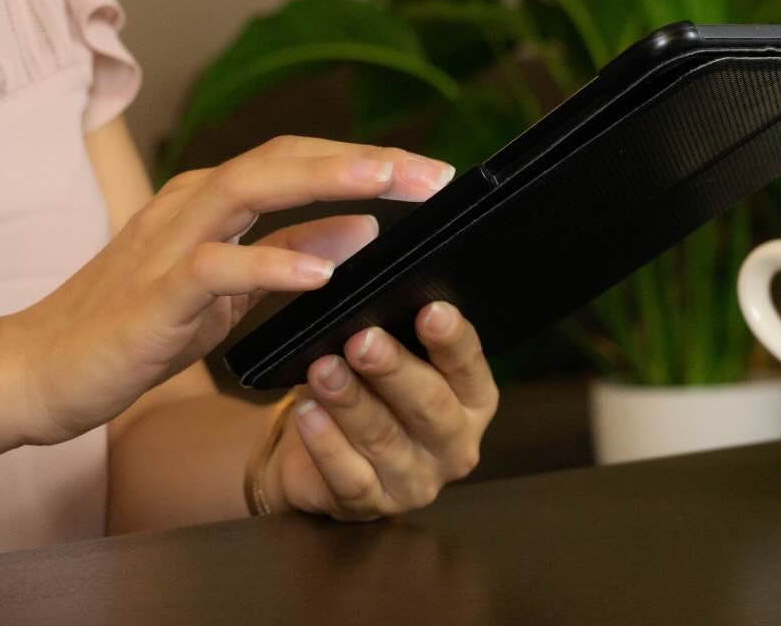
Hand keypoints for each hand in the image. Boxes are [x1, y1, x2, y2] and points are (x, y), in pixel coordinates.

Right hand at [8, 136, 454, 444]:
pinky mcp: (153, 292)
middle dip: (362, 160)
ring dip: (326, 183)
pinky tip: (320, 272)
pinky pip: (217, 267)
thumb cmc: (136, 325)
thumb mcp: (231, 287)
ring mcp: (168, 242)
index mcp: (211, 199)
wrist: (39, 370)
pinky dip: (271, 263)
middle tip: (432, 173)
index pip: (298, 160)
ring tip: (389, 186)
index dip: (363, 160)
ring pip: (251, 188)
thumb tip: (363, 227)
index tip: (428, 174)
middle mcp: (191, 204)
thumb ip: (293, 252)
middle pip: (284, 158)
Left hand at [269, 301, 498, 519]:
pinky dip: (326, 444)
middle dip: (395, 370)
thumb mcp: (389, 351)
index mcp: (472, 399)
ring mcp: (416, 481)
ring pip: (385, 439)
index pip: (469, 366)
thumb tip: (366, 275)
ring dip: (351, 401)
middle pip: (430, 405)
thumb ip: (391, 322)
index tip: (431, 311)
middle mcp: (455, 443)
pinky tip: (308, 415)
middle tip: (363, 340)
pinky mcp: (370, 505)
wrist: (321, 446)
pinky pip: (349, 476)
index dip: (452, 339)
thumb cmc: (367, 386)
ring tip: (323, 370)